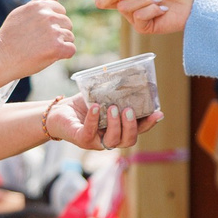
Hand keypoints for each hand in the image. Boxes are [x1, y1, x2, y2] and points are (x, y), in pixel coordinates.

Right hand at [0, 0, 77, 74]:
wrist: (0, 57)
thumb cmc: (9, 37)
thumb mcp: (21, 13)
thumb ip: (40, 1)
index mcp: (40, 6)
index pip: (60, 10)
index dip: (53, 22)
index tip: (41, 31)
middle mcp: (48, 16)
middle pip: (67, 23)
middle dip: (59, 33)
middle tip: (41, 42)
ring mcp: (53, 31)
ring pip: (70, 37)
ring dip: (60, 44)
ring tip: (43, 49)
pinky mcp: (57, 47)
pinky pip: (71, 49)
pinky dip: (64, 54)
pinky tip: (50, 56)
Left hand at [43, 93, 159, 151]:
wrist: (59, 112)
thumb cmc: (84, 106)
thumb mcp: (104, 97)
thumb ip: (118, 94)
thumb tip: (132, 76)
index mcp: (119, 130)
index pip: (138, 130)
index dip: (149, 124)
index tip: (158, 113)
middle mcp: (110, 139)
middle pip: (129, 140)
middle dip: (131, 126)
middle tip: (128, 110)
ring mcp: (96, 142)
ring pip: (113, 141)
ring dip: (115, 125)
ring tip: (112, 108)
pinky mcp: (81, 140)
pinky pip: (89, 134)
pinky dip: (93, 120)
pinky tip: (95, 107)